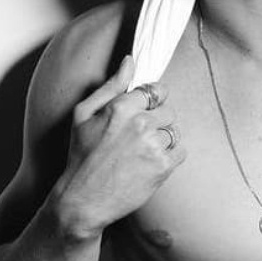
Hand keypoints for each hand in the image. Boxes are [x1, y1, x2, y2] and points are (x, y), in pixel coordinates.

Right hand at [54, 56, 185, 235]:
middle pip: (168, 111)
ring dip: (163, 139)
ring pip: (174, 131)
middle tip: (138, 137)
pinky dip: (170, 156)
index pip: (156, 90)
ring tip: (141, 152)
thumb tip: (130, 61)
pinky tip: (150, 162)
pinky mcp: (162, 167)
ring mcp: (153, 146)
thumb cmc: (81, 155)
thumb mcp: (83, 114)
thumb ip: (110, 86)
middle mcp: (140, 124)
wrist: (84, 199)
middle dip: (157, 120)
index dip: (153, 100)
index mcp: (121, 107)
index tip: (146, 110)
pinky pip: (180, 151)